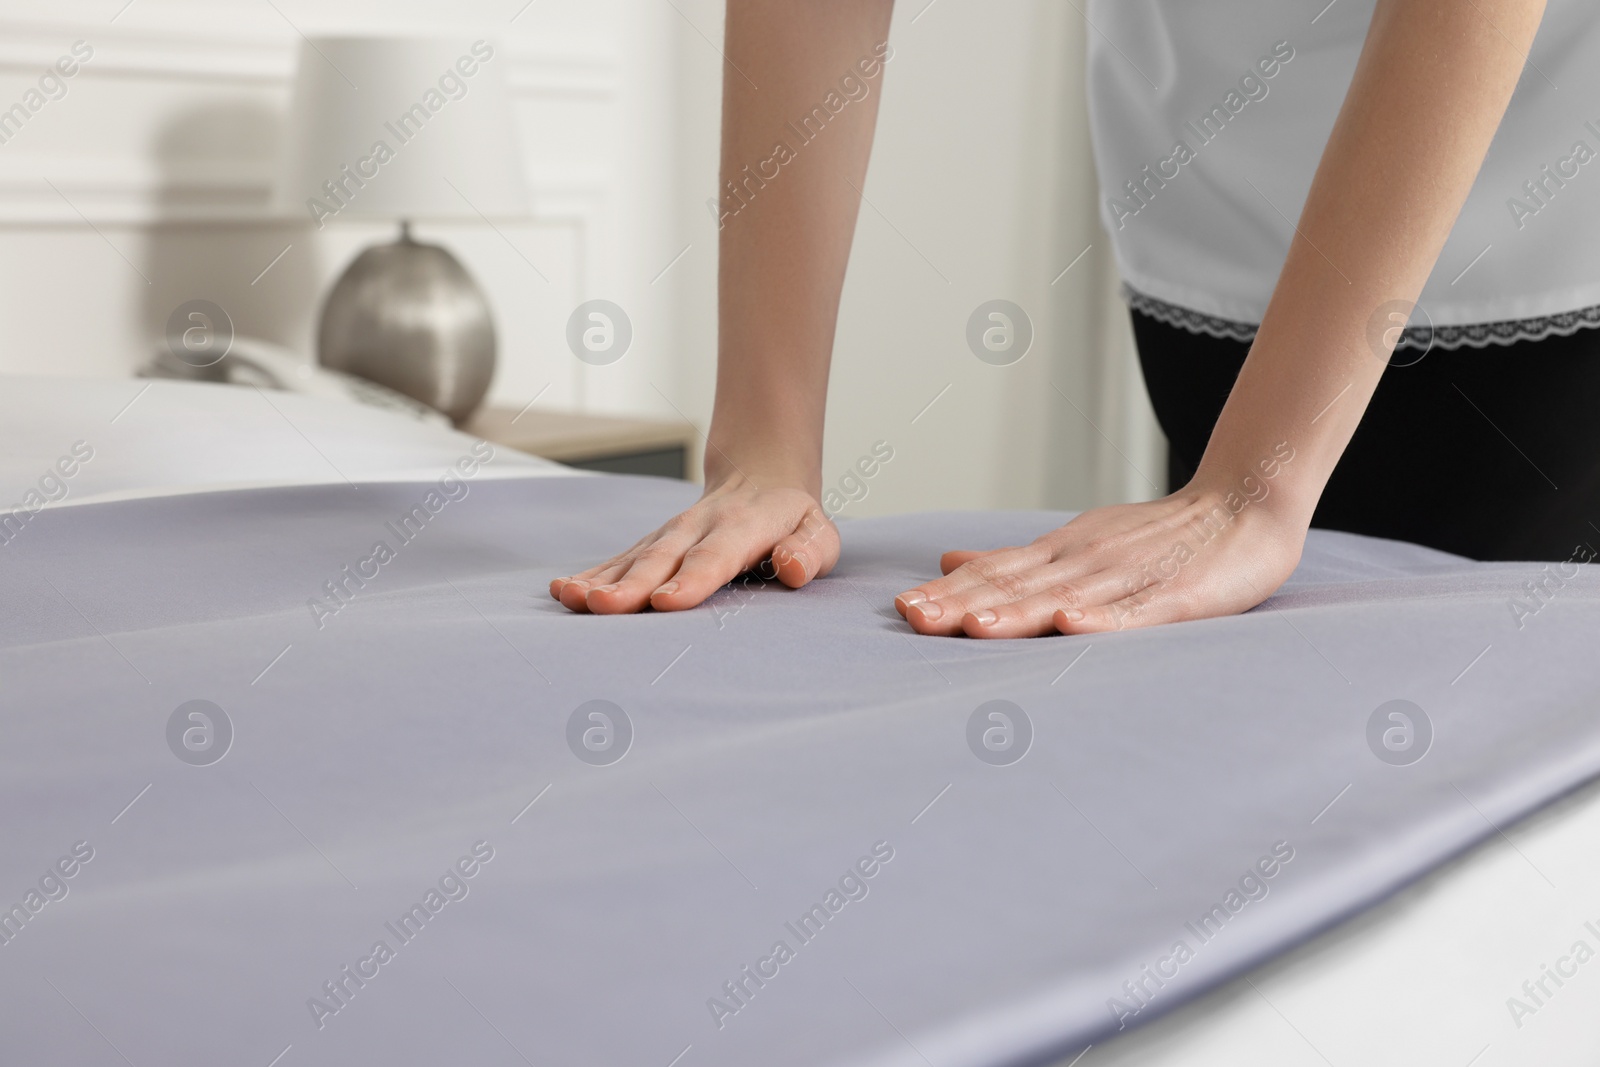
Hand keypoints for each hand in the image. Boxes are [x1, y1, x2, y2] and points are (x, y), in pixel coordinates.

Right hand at [550, 474, 839, 613]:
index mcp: (743, 527)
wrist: (761, 479)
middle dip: (632, 584)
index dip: (692, 578)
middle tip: (604, 607)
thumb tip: (792, 568)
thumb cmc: (793, 523)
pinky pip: (618, 559)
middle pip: (662, 558)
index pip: (716, 555)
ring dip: (601, 579)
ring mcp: (669, 535)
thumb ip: (810, 551)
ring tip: (572, 598)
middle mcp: (698, 528)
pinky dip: (590, 574)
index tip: (667, 601)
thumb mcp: (818, 533)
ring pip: (633, 557)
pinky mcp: (650, 545)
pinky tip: (563, 591)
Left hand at [892, 484, 1305, 636]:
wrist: (1246, 504)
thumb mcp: (1077, 542)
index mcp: (1060, 554)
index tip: (903, 608)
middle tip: (914, 618)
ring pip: (1064, 597)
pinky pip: (1135, 610)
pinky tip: (1070, 625)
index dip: (949, 592)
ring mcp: (1129, 577)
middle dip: (963, 605)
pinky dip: (1102, 618)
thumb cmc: (1159, 537)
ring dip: (1017, 613)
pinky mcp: (1176, 596)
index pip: (995, 575)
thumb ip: (1016, 562)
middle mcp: (1084, 561)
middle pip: (1017, 586)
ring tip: (972, 628)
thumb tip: (950, 561)